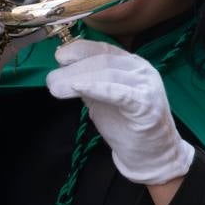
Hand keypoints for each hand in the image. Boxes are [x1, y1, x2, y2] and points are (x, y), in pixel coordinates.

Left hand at [46, 39, 193, 184]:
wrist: (152, 155)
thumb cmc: (127, 127)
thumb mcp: (103, 100)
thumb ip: (89, 84)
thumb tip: (63, 70)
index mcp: (132, 65)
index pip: (104, 49)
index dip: (79, 50)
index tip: (58, 56)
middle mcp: (142, 70)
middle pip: (103, 61)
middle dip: (73, 69)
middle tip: (51, 80)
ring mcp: (146, 86)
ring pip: (108, 74)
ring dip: (77, 79)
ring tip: (56, 88)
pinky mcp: (146, 105)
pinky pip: (119, 92)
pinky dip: (96, 88)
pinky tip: (78, 88)